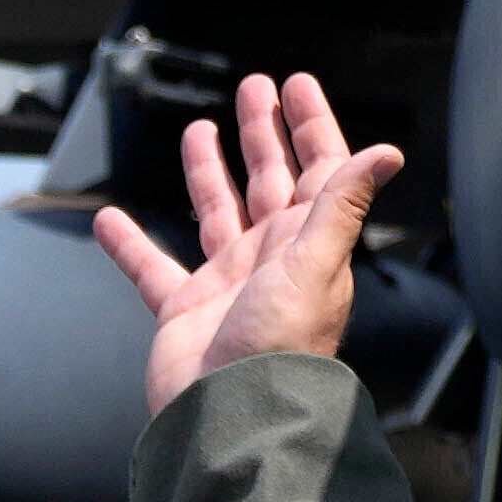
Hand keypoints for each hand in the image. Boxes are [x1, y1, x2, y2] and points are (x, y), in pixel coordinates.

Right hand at [93, 72, 406, 417]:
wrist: (234, 416)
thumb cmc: (282, 347)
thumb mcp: (316, 264)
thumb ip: (344, 203)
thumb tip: (391, 151)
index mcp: (309, 241)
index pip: (318, 169)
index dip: (311, 125)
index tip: (296, 85)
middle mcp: (272, 256)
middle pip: (270, 179)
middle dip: (264, 134)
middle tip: (255, 88)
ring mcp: (228, 282)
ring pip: (217, 211)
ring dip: (210, 171)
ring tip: (200, 129)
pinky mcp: (185, 310)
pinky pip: (152, 268)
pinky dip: (130, 245)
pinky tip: (110, 218)